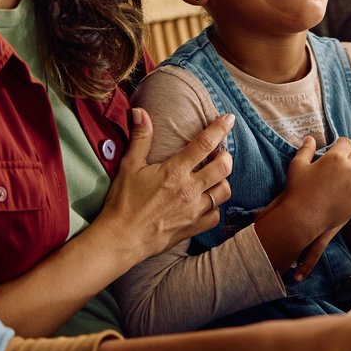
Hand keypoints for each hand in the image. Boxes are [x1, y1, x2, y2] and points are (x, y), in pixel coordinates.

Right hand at [99, 109, 234, 260]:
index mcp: (175, 171)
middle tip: (219, 153)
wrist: (121, 238)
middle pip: (223, 167)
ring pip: (224, 191)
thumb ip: (140, 138)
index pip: (205, 144)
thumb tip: (140, 112)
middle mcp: (190, 190)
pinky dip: (215, 207)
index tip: (229, 119)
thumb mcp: (129, 166)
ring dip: (222, 181)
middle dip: (226, 156)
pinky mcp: (194, 227)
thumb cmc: (123, 202)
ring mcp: (194, 210)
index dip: (219, 129)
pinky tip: (207, 202)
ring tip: (214, 176)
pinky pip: (216, 215)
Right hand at [281, 136, 350, 232]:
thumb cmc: (297, 189)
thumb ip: (306, 149)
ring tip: (338, 183)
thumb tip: (310, 138)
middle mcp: (350, 170)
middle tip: (337, 167)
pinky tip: (340, 198)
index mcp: (336, 157)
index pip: (347, 143)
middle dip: (348, 158)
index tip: (336, 149)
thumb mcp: (297, 165)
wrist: (302, 218)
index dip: (341, 145)